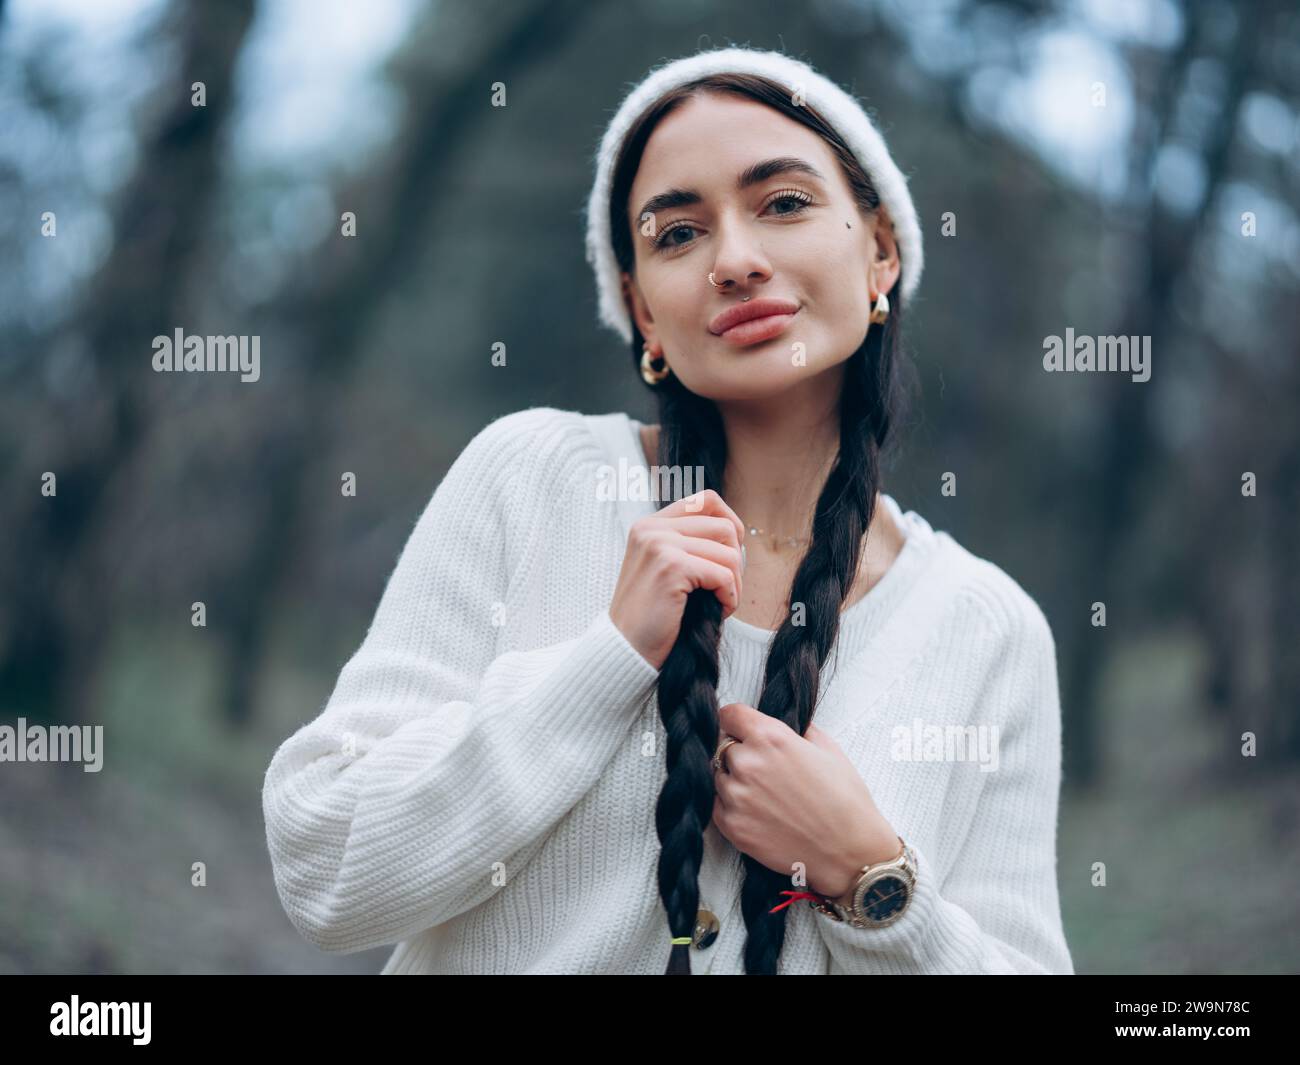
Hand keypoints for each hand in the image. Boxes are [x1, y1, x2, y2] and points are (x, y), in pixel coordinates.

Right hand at [609, 489, 745, 670]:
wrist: (625, 649)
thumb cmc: (652, 616)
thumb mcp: (665, 569)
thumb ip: (689, 545)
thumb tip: (736, 534)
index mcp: (649, 525)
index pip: (705, 499)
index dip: (731, 522)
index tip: (732, 554)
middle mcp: (652, 529)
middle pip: (724, 527)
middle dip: (736, 561)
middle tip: (726, 589)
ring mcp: (660, 545)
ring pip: (729, 553)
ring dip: (734, 584)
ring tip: (719, 603)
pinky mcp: (671, 567)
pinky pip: (724, 575)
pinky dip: (729, 598)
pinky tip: (717, 612)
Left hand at [710, 702, 899, 898]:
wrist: (849, 851)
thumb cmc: (845, 802)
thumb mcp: (828, 749)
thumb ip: (799, 729)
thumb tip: (788, 724)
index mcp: (770, 737)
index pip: (729, 715)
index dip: (737, 722)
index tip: (740, 730)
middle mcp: (747, 763)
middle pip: (723, 747)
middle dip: (740, 754)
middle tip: (765, 772)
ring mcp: (736, 795)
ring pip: (719, 777)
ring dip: (735, 782)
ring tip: (767, 797)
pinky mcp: (731, 825)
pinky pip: (718, 806)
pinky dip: (732, 807)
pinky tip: (760, 814)